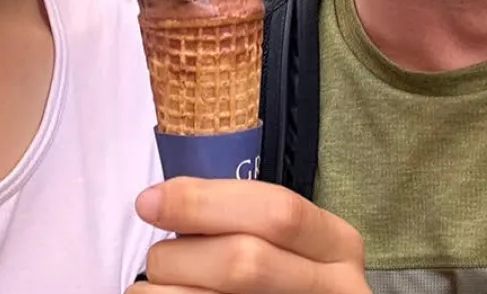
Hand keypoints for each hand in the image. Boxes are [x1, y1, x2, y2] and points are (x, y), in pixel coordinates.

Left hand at [126, 176, 367, 292]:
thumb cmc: (283, 279)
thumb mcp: (287, 243)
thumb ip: (242, 220)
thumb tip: (162, 202)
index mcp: (336, 243)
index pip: (277, 211)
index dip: (206, 202)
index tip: (149, 202)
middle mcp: (336, 287)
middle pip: (246, 262)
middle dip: (183, 256)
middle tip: (156, 260)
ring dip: (166, 292)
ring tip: (154, 289)